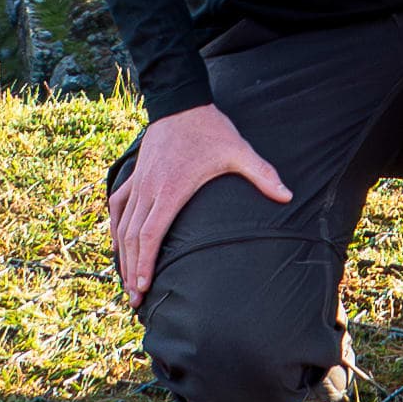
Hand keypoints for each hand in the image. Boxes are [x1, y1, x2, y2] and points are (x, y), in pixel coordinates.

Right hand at [106, 103, 292, 300]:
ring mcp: (139, 182)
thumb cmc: (210, 129)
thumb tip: (288, 196)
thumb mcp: (238, 150)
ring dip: (122, 255)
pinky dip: (114, 228)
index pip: (151, 234)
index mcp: (171, 189)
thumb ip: (262, 174)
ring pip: (122, 225)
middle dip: (131, 270)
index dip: (145, 262)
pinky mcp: (135, 174)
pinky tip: (117, 244)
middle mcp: (149, 189)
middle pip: (133, 237)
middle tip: (135, 299)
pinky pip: (118, 205)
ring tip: (126, 281)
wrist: (182, 102)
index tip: (143, 286)